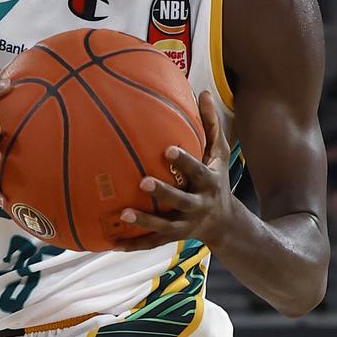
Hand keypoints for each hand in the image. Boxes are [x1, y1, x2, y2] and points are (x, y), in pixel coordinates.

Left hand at [111, 91, 233, 250]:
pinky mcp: (172, 238)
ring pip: (164, 225)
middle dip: (163, 192)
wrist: (225, 224)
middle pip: (181, 201)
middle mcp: (198, 206)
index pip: (197, 170)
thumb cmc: (217, 179)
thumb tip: (201, 91)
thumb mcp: (220, 153)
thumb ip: (211, 124)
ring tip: (122, 213)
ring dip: (144, 221)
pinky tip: (111, 243)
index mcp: (208, 183)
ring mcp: (184, 225)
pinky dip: (133, 244)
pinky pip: (150, 243)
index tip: (168, 150)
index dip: (184, 161)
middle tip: (142, 182)